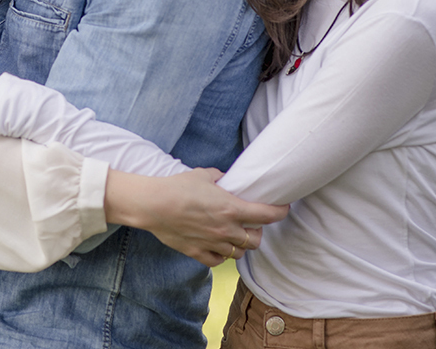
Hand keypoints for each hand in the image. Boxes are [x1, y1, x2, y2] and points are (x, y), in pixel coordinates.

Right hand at [103, 168, 288, 266]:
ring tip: (233, 235)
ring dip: (240, 244)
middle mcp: (226, 229)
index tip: (283, 209)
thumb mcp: (203, 175)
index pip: (266, 215)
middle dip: (257, 232)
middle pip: (255, 240)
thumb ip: (220, 178)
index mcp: (231, 209)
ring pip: (238, 253)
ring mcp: (212, 243)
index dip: (279, 212)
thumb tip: (226, 179)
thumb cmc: (177, 187)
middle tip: (251, 224)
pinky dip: (221, 255)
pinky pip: (218, 260)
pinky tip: (217, 246)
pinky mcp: (198, 252)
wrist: (153, 205)